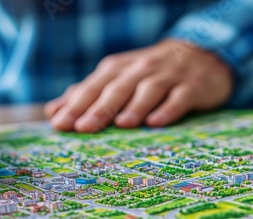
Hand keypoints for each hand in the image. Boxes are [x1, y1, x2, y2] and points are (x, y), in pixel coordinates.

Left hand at [45, 39, 232, 131]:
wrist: (199, 55)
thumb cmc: (148, 74)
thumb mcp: (116, 78)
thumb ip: (87, 94)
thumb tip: (53, 112)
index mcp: (117, 69)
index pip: (93, 87)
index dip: (76, 105)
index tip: (60, 124)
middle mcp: (140, 70)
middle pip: (117, 88)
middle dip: (99, 107)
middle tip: (83, 128)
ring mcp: (167, 76)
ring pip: (148, 90)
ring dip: (134, 106)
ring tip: (121, 124)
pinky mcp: (192, 86)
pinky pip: (179, 97)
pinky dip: (168, 109)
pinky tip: (156, 122)